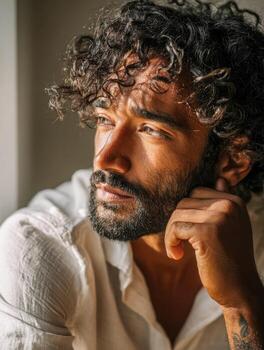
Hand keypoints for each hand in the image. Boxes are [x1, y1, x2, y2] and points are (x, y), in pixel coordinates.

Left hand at [164, 178, 261, 307]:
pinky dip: (170, 242)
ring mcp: (219, 217)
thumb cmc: (229, 258)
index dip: (187, 213)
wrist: (239, 289)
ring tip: (178, 250)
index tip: (188, 232)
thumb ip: (222, 202)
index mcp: (234, 201)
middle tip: (180, 242)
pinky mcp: (207, 232)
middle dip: (177, 222)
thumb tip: (219, 179)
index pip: (196, 192)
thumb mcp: (231, 226)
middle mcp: (229, 205)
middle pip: (184, 201)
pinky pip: (175, 228)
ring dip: (172, 233)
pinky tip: (177, 255)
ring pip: (177, 213)